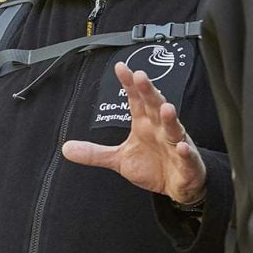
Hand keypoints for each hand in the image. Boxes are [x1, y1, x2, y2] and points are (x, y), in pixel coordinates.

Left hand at [62, 65, 206, 204]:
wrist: (178, 184)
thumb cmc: (153, 165)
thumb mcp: (119, 159)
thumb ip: (94, 153)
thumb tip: (66, 148)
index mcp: (144, 124)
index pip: (135, 99)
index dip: (128, 84)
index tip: (120, 67)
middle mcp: (160, 129)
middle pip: (154, 106)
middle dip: (148, 91)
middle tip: (141, 76)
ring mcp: (175, 144)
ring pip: (173, 127)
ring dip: (170, 117)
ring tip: (166, 107)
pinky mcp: (186, 162)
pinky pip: (186, 155)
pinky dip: (185, 151)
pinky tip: (182, 147)